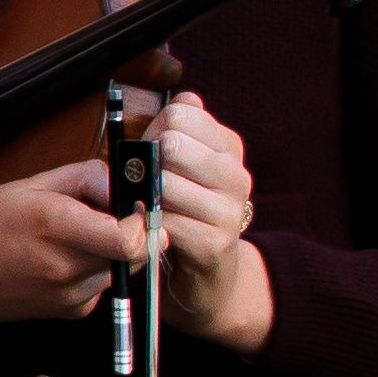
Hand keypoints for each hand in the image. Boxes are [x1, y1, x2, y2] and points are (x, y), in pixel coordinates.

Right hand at [0, 166, 143, 331]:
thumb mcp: (30, 184)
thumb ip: (87, 177)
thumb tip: (128, 180)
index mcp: (56, 227)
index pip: (132, 238)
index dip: (145, 221)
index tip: (136, 206)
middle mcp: (67, 267)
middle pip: (136, 252)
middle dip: (132, 231)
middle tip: (107, 216)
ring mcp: (70, 295)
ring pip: (122, 268)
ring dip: (112, 251)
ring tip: (73, 238)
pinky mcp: (71, 312)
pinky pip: (102, 285)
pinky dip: (93, 270)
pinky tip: (60, 260)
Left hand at [136, 91, 274, 351]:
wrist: (209, 279)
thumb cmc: (182, 216)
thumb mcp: (181, 169)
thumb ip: (179, 132)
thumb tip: (186, 97)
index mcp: (229, 148)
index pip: (181, 113)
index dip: (153, 131)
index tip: (150, 155)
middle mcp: (237, 175)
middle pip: (171, 144)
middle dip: (143, 163)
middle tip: (140, 186)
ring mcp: (230, 210)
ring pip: (165, 182)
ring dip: (141, 197)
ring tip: (142, 209)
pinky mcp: (215, 243)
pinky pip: (164, 222)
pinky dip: (145, 225)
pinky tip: (147, 231)